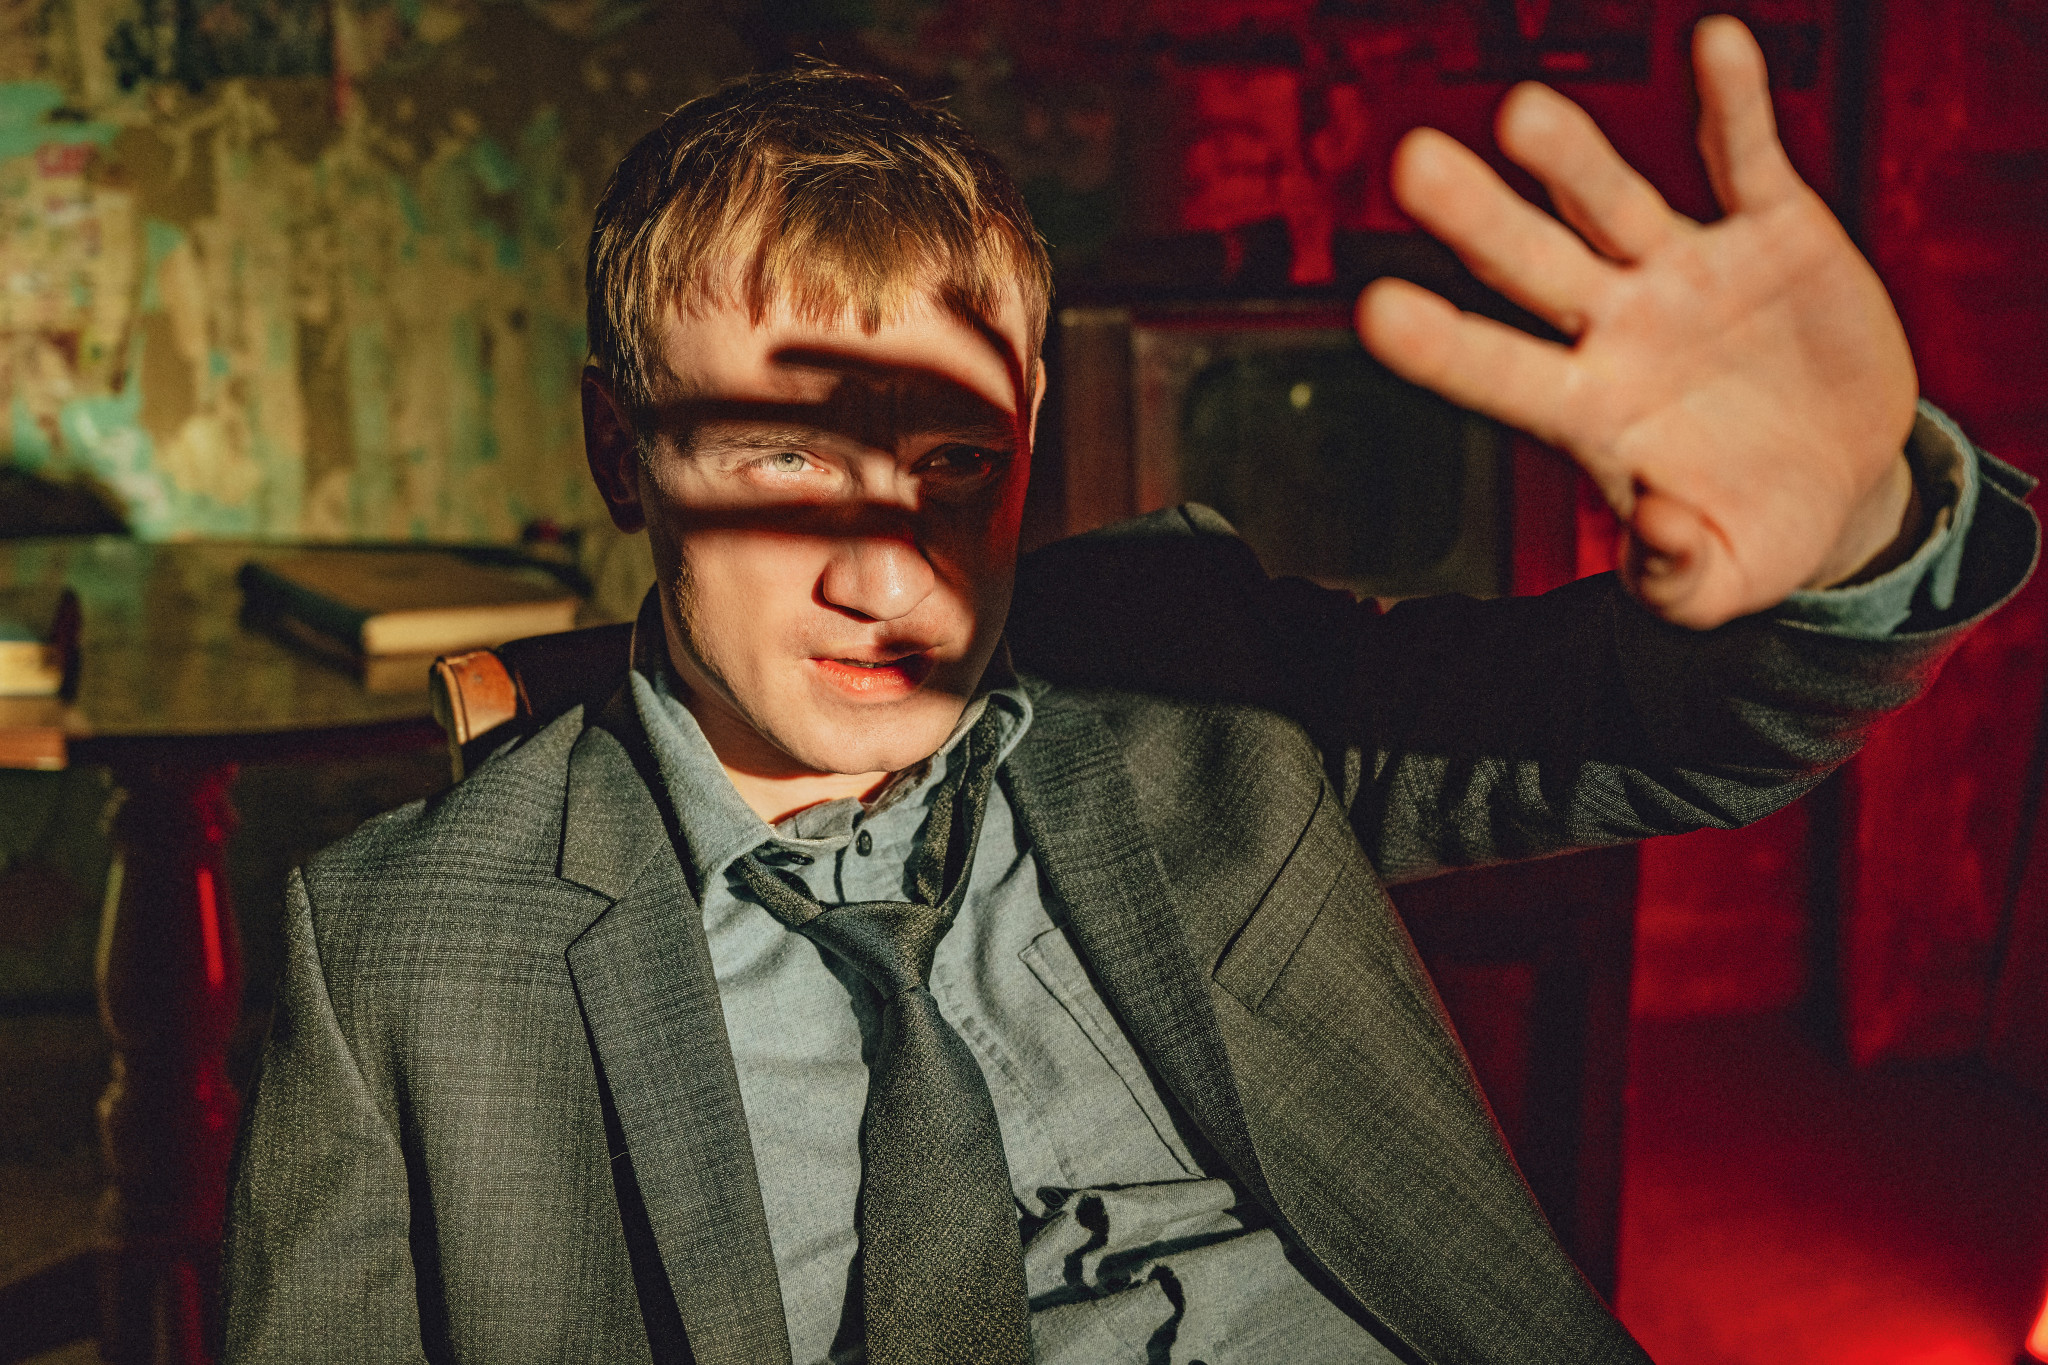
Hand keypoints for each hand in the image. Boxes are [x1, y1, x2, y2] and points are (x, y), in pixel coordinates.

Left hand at [1355, 16, 1918, 628]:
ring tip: (1523, 111)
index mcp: (1587, 411)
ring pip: (1613, 202)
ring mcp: (1685, 271)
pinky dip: (1733, 102)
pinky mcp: (1772, 230)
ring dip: (1572, 157)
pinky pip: (1745, 157)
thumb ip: (1674, 576)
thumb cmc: (1753, 535)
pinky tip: (1710, 41)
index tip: (1376, 309)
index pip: (1495, 370)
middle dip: (1476, 216)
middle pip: (1530, 264)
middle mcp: (1617, 326)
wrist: (1844, 482)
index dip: (1440, 342)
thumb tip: (1650, 530)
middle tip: (1411, 164)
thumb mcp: (1717, 582)